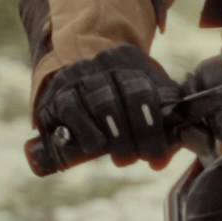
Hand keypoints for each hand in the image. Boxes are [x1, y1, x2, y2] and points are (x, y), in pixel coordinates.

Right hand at [34, 44, 187, 165]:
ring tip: (123, 159)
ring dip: (114, 136)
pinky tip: (96, 147)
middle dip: (137, 134)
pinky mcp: (57, 92)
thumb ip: (162, 123)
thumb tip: (164, 158)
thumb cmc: (114, 96)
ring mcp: (79, 75)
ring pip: (101, 104)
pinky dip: (86, 130)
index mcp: (130, 61)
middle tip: (140, 159)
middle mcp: (104, 62)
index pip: (146, 91)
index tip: (158, 155)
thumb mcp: (141, 98)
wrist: (69, 77)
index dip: (154, 127)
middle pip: (126, 97)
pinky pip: (72, 109)